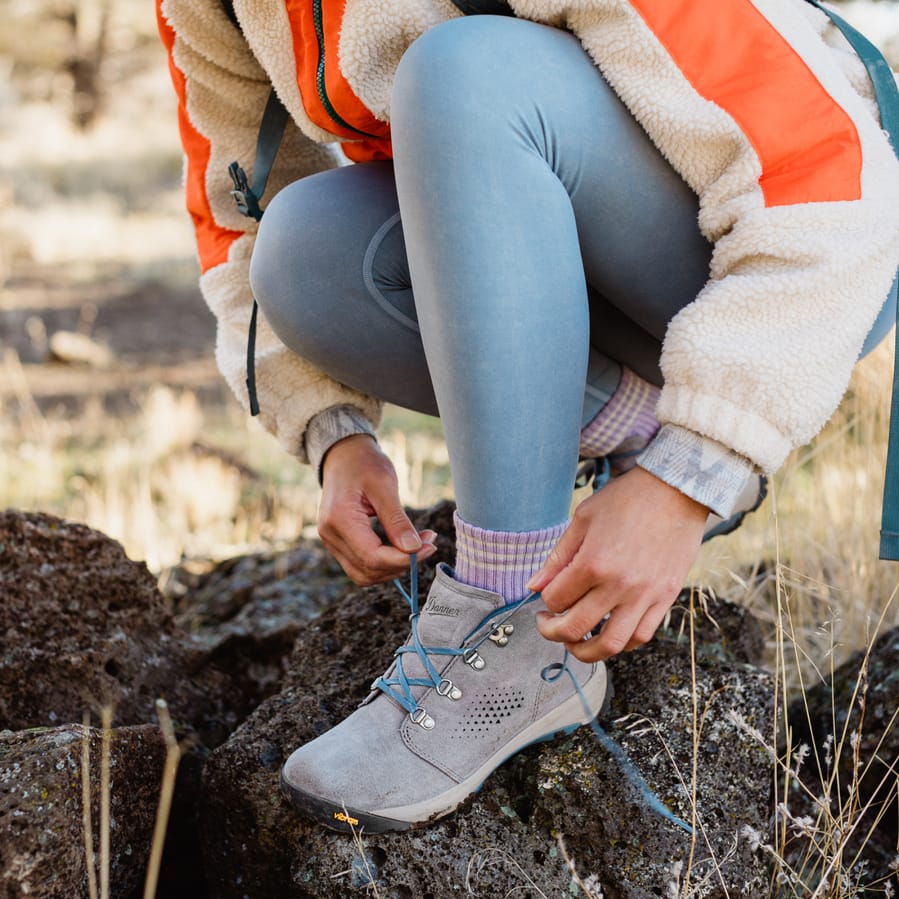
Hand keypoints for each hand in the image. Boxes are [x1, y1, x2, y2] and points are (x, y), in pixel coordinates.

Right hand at [317, 434, 436, 584]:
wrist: (343, 454)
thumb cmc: (364, 463)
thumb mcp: (385, 485)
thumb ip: (397, 520)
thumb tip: (414, 549)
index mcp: (339, 520)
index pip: (372, 557)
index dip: (403, 559)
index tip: (429, 546)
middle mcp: (330, 535)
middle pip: (368, 571)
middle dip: (401, 565)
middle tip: (428, 544)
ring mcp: (331, 541)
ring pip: (364, 575)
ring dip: (393, 567)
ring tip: (418, 546)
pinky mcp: (338, 543)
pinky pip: (361, 565)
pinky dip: (384, 563)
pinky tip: (402, 547)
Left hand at [528, 466, 707, 661]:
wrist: (676, 490)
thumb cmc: (627, 499)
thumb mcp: (583, 518)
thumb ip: (558, 557)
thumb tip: (534, 586)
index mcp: (593, 562)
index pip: (555, 599)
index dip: (544, 599)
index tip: (545, 594)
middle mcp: (619, 585)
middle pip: (576, 629)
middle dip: (552, 632)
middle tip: (547, 625)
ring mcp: (645, 595)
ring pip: (610, 644)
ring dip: (585, 651)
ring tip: (575, 642)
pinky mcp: (666, 598)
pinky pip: (641, 636)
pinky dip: (621, 643)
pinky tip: (608, 632)